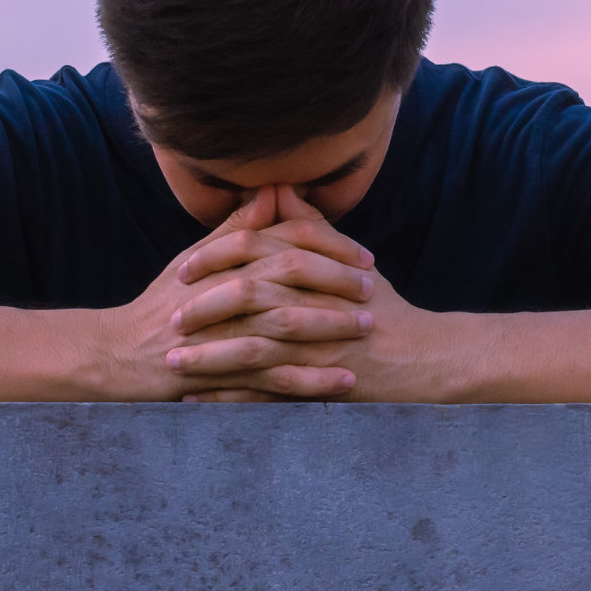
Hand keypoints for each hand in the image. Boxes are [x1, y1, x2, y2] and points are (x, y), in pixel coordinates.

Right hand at [96, 185, 375, 399]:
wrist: (118, 354)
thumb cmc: (162, 304)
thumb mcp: (196, 259)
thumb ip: (238, 228)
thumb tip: (275, 190)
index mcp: (223, 259)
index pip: (284, 240)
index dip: (328, 245)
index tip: (362, 256)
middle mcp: (224, 289)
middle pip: (289, 274)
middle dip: (336, 280)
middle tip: (372, 288)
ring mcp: (222, 332)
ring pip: (285, 323)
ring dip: (330, 325)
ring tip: (366, 328)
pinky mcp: (220, 373)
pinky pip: (273, 376)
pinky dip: (311, 379)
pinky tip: (343, 381)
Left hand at [172, 187, 456, 402]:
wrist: (422, 356)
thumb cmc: (379, 304)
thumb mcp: (346, 259)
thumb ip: (308, 225)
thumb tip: (278, 187)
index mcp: (314, 269)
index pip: (257, 252)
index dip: (216, 259)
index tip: (183, 270)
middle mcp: (313, 302)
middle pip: (249, 297)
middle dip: (204, 308)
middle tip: (169, 319)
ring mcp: (318, 345)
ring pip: (255, 348)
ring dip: (210, 357)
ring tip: (174, 364)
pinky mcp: (322, 384)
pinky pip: (269, 393)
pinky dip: (233, 399)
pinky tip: (201, 402)